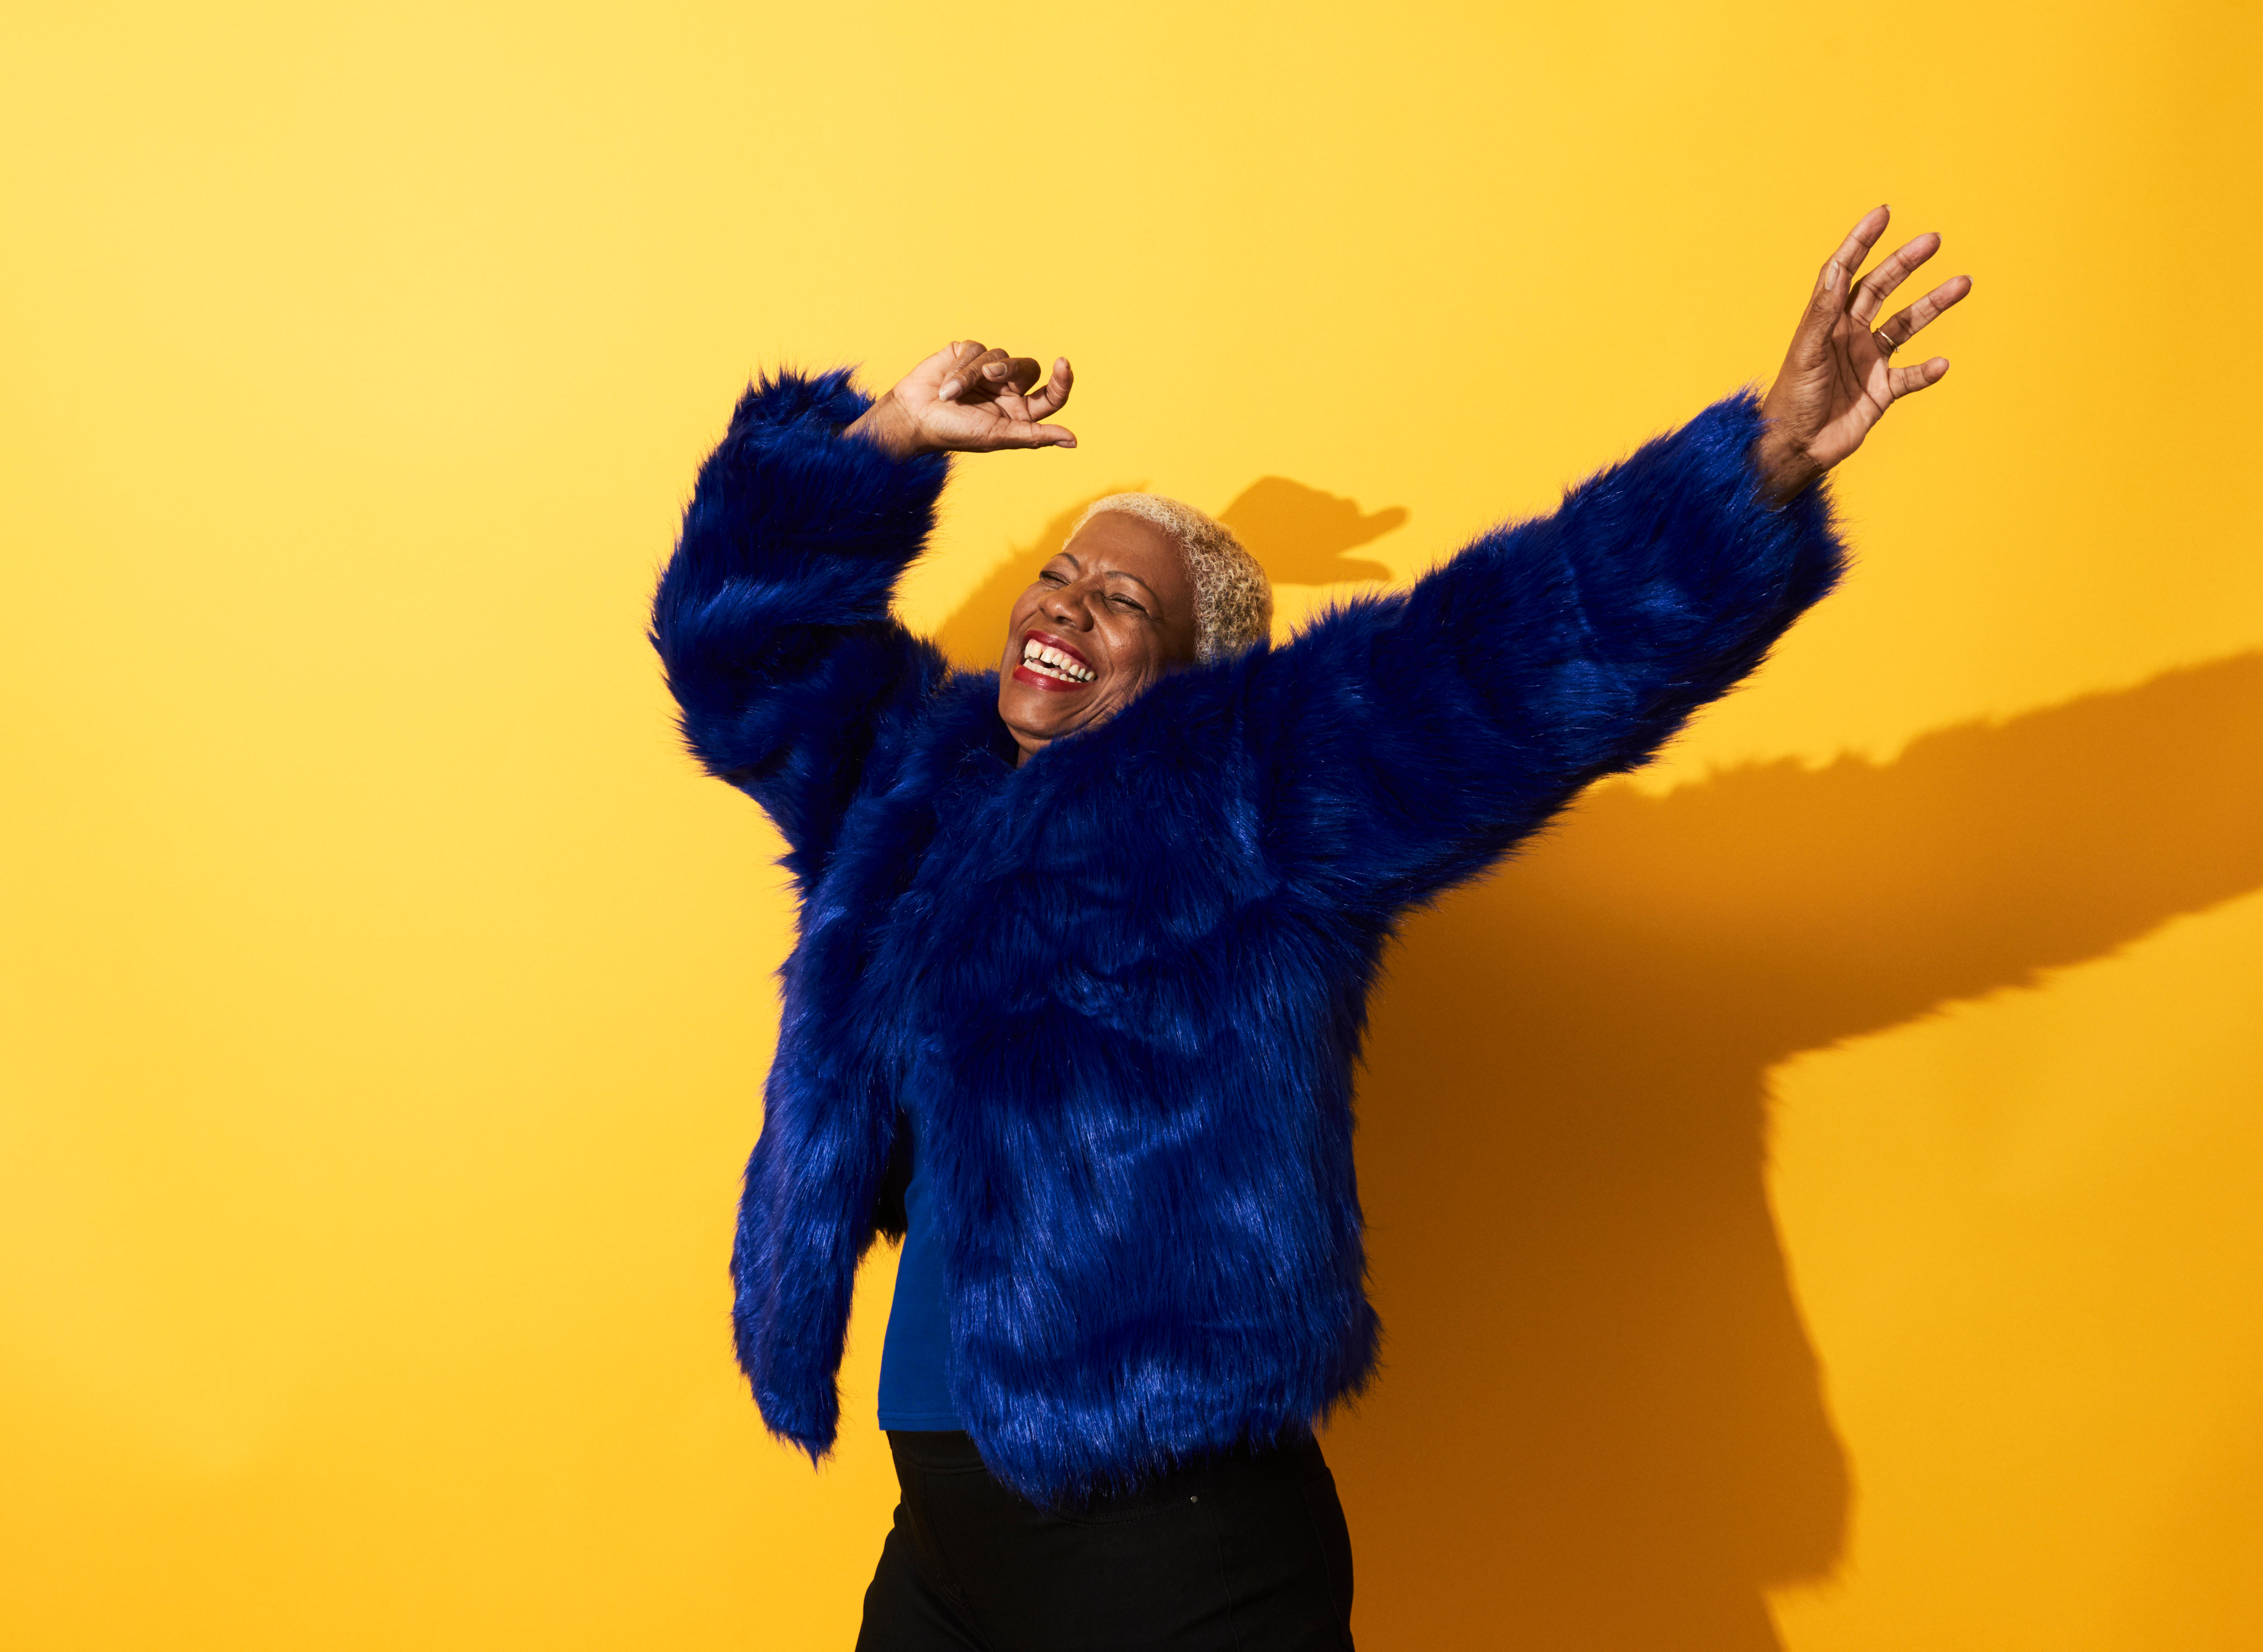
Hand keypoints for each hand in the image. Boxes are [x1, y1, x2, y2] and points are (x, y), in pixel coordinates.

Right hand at [844, 340, 1075, 458]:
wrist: (913, 417)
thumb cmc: (954, 432)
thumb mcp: (997, 436)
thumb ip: (1034, 436)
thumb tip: (1072, 441)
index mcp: (1019, 413)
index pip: (1052, 396)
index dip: (1063, 380)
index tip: (1063, 364)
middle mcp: (1007, 390)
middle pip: (1028, 368)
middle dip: (1011, 369)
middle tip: (991, 376)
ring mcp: (986, 371)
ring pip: (999, 355)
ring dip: (974, 373)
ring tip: (952, 392)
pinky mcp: (966, 354)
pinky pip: (975, 348)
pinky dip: (961, 366)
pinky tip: (945, 383)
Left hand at [1756, 206, 1970, 502]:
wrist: (1795, 448)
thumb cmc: (1791, 400)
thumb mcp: (1806, 352)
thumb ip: (1823, 312)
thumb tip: (1837, 269)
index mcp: (1826, 321)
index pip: (1845, 271)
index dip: (1861, 242)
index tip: (1883, 213)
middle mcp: (1849, 335)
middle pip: (1882, 289)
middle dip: (1906, 263)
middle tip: (1933, 240)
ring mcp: (1868, 362)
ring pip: (1907, 325)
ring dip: (1933, 305)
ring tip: (1962, 283)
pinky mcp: (1882, 391)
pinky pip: (1912, 376)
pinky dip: (1928, 370)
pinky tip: (1943, 364)